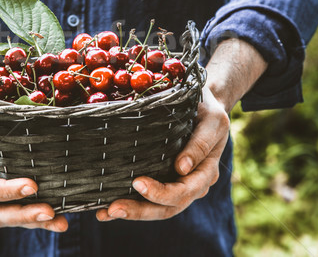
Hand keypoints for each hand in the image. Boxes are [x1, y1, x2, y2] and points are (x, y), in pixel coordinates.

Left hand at [95, 86, 229, 220]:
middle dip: (140, 209)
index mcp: (207, 172)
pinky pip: (149, 200)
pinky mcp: (165, 181)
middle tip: (114, 208)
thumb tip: (182, 168)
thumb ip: (200, 143)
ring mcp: (179, 185)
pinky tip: (105, 210)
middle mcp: (194, 184)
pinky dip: (129, 205)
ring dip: (132, 212)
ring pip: (157, 209)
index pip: (184, 191)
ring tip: (106, 212)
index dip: (162, 192)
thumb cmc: (207, 109)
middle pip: (169, 207)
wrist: (204, 105)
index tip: (137, 183)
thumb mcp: (212, 120)